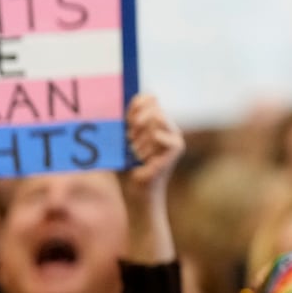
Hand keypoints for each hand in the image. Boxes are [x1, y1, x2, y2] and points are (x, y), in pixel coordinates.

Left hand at [123, 94, 182, 262]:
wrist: (136, 194)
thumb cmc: (127, 169)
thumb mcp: (120, 142)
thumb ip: (122, 124)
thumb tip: (114, 108)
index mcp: (153, 122)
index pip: (148, 98)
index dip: (136, 105)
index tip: (126, 123)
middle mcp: (167, 126)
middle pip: (152, 106)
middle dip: (136, 122)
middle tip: (129, 141)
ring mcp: (174, 136)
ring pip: (154, 119)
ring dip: (139, 137)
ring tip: (136, 154)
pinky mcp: (176, 147)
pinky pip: (158, 134)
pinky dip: (145, 147)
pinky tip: (144, 159)